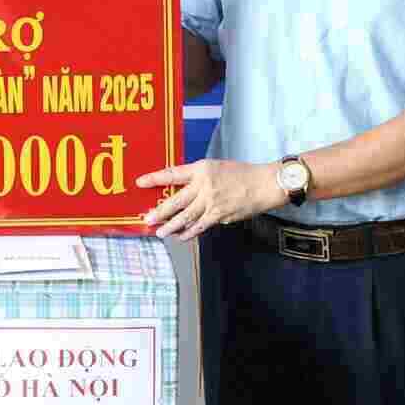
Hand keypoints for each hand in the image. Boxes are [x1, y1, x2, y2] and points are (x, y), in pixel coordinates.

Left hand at [136, 159, 281, 241]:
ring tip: (160, 231)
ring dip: (170, 226)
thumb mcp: (217, 168)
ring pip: (185, 217)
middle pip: (176, 201)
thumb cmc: (243, 174)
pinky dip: (189, 232)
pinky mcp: (220, 215)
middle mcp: (204, 185)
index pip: (173, 174)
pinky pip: (200, 226)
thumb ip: (200, 178)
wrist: (264, 184)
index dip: (155, 178)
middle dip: (159, 211)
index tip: (141, 182)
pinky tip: (181, 236)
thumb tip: (183, 193)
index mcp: (202, 169)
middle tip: (147, 218)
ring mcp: (211, 202)